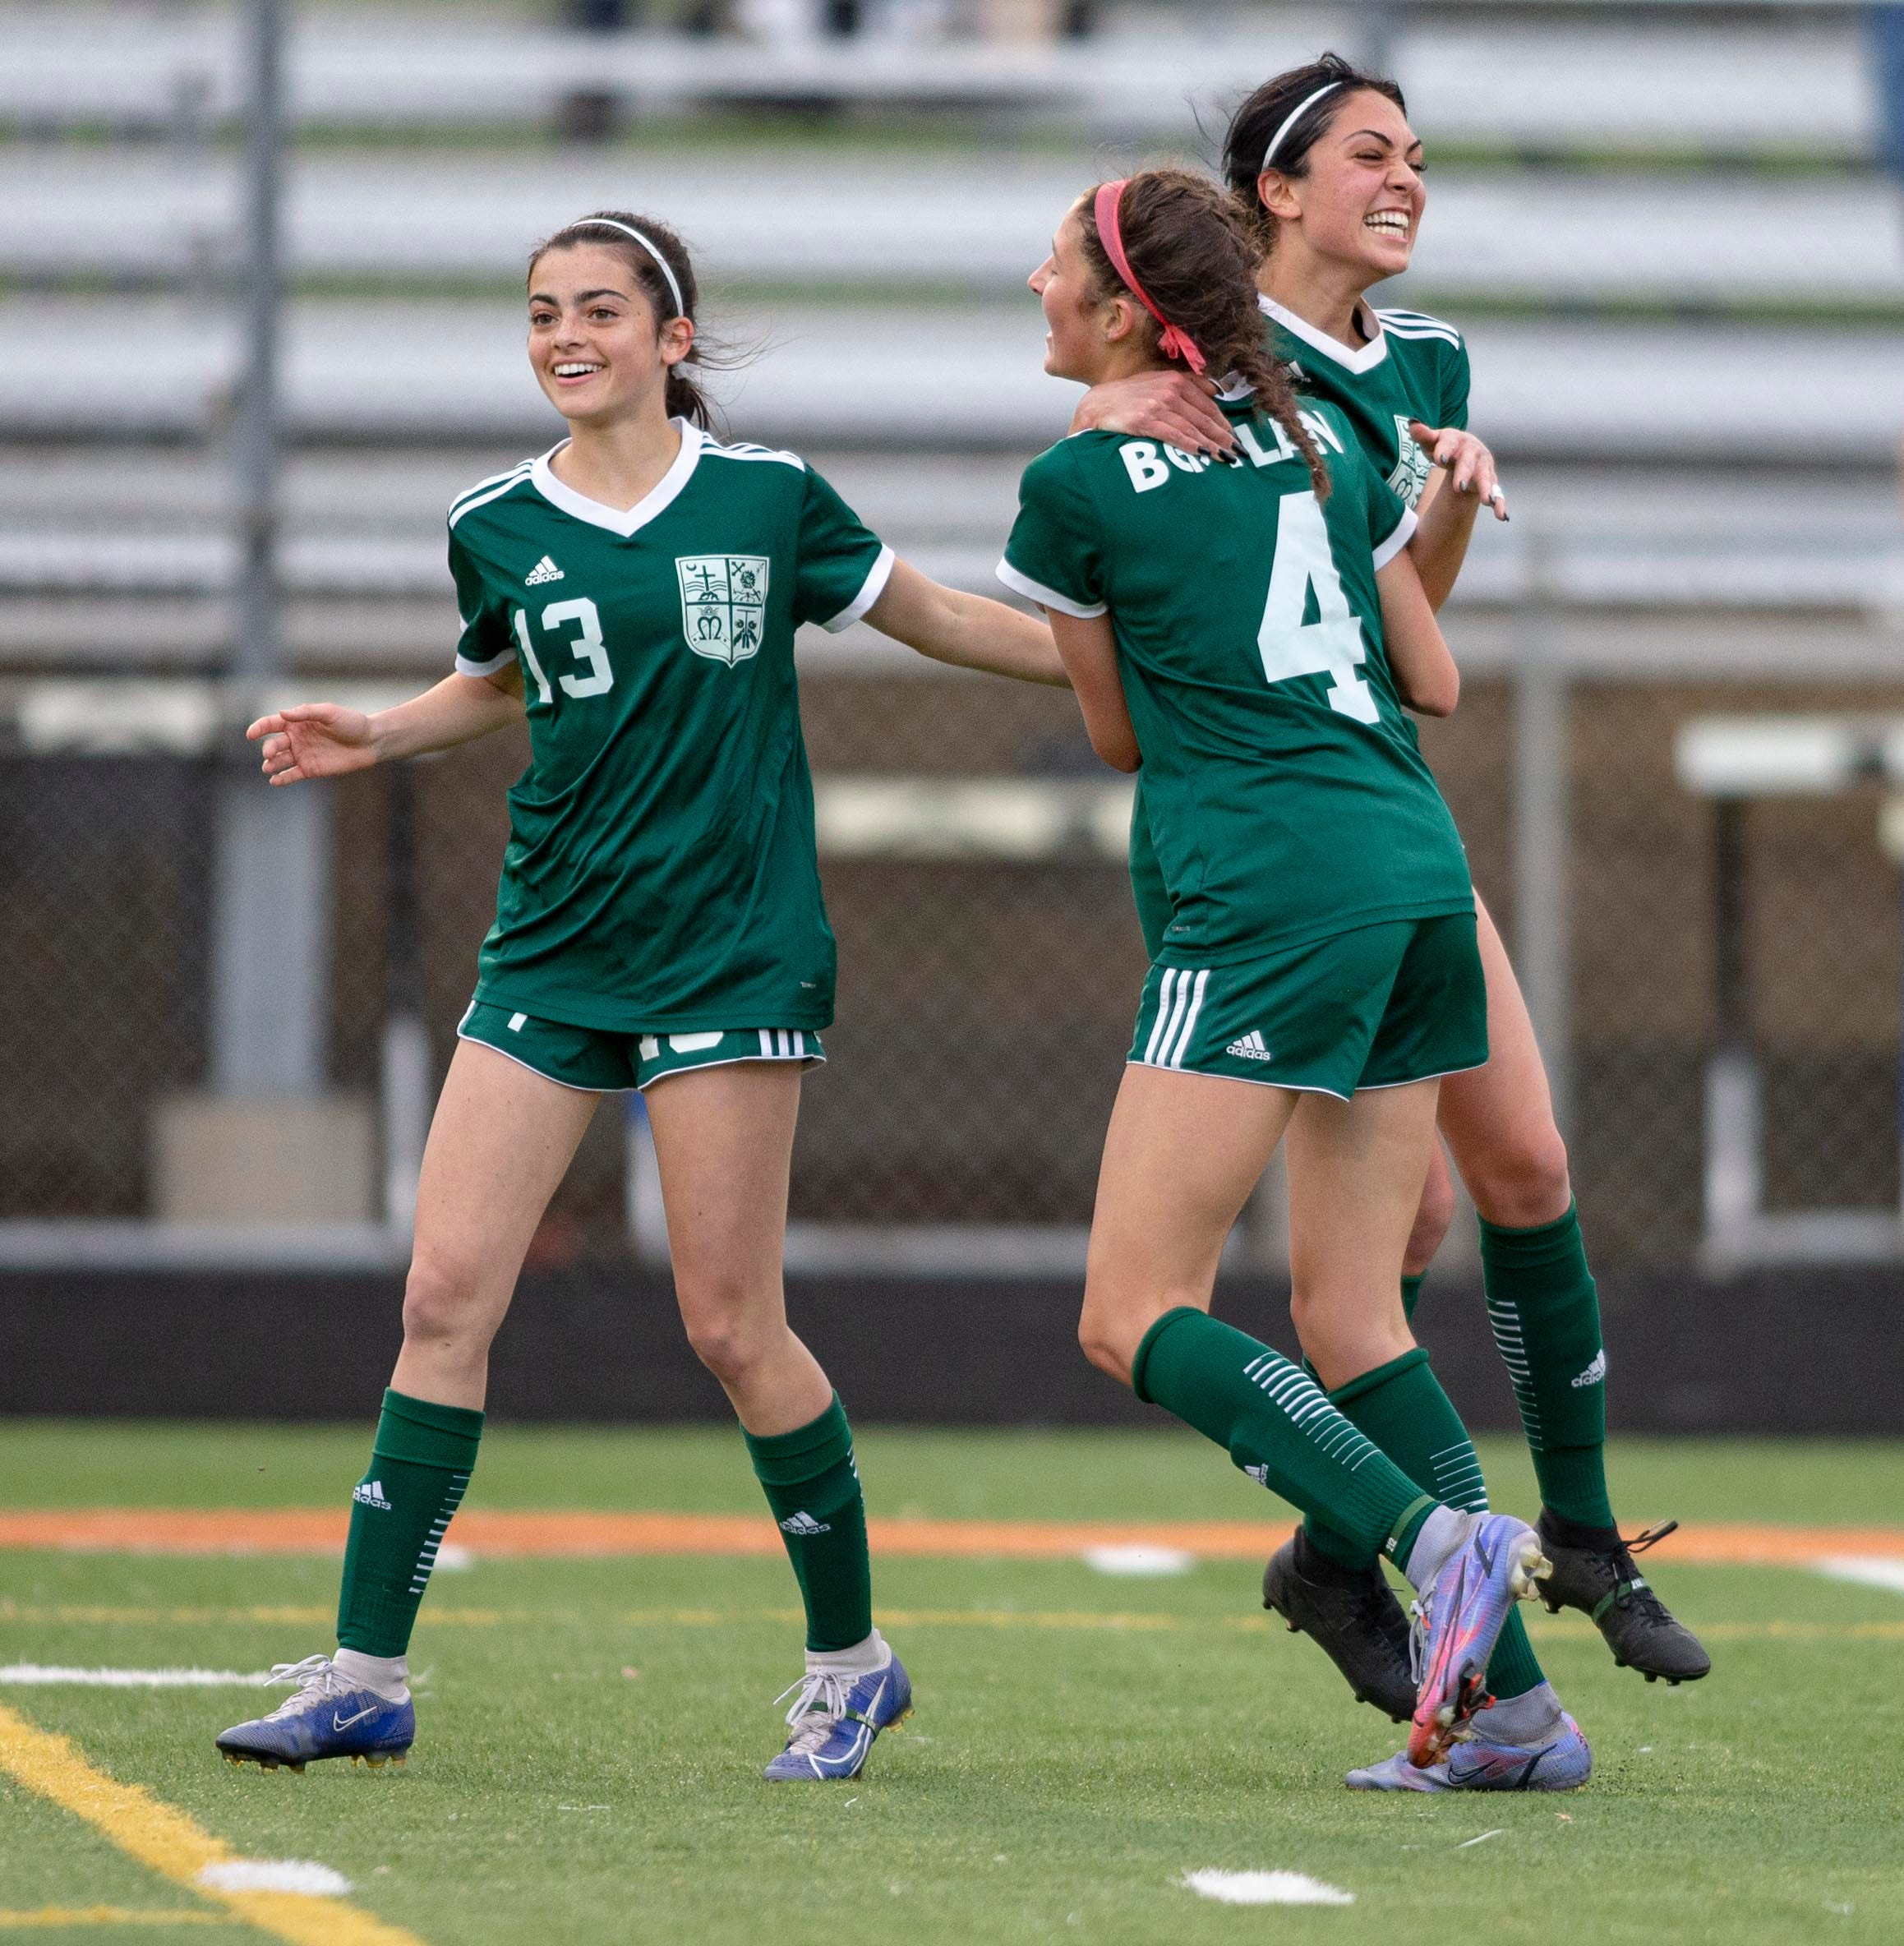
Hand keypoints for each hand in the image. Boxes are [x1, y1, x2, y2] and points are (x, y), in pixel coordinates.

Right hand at [245, 701, 379, 784]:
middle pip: (274, 744)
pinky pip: (291, 775)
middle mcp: (296, 738)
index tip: (250, 734)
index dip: (258, 728)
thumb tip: (282, 713)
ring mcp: (302, 754)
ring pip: (279, 761)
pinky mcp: (310, 769)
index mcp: (297, 721)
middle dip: (269, 749)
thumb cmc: (351, 723)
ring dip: (271, 764)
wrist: (371, 741)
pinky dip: (282, 779)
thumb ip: (306, 713)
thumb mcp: (329, 712)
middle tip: (269, 754)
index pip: (271, 724)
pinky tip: (275, 781)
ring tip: (269, 768)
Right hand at [1072, 372, 1235, 457]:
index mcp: (1175, 380)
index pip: (1208, 403)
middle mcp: (1169, 390)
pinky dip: (1190, 445)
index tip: (1234, 437)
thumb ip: (1186, 383)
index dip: (1223, 422)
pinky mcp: (1145, 420)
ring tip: (1225, 457)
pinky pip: (1174, 435)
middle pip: (1203, 417)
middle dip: (1222, 436)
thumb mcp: (1157, 381)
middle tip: (1237, 452)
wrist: (1096, 406)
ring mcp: (1157, 405)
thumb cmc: (1127, 397)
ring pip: (1192, 427)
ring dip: (1211, 444)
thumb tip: (1216, 390)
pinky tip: (1203, 453)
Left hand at [1408, 420, 1507, 520]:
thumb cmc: (1445, 447)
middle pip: (1468, 464)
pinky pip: (1497, 493)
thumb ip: (1424, 435)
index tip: (1439, 459)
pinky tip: (1502, 516)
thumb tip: (1412, 424)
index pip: (1448, 444)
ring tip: (1487, 501)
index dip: (1444, 451)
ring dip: (1487, 489)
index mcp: (1456, 440)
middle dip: (1464, 474)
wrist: (1466, 452)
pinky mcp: (1491, 481)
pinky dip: (1500, 504)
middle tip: (1458, 487)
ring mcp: (1484, 467)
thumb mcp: (1433, 442)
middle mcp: (1473, 452)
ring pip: (1486, 478)